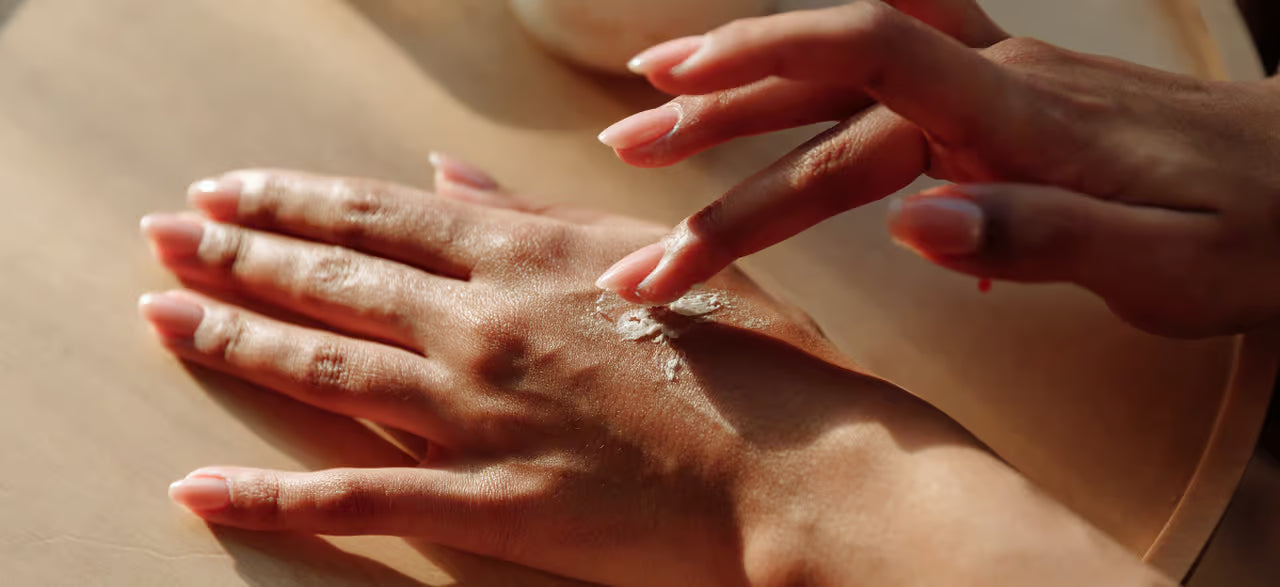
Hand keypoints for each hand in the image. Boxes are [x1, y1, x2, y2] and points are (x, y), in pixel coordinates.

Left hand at [141, 157, 1170, 585]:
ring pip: (324, 370)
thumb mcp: (646, 256)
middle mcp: (485, 325)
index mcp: (527, 258)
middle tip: (162, 234)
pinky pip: (358, 500)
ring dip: (230, 338)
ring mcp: (480, 415)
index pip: (379, 218)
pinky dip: (271, 498)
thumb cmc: (745, 358)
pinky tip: (199, 491)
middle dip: (235, 252)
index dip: (292, 199)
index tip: (228, 189)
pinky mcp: (490, 504)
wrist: (800, 465)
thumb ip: (534, 216)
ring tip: (159, 314)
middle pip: (332, 280)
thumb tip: (446, 177)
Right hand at [594, 0, 1279, 337]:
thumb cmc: (1252, 233)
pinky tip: (788, 100)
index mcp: (1019, 117)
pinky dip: (822, 85)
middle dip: (719, 116)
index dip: (762, 62)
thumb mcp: (1167, 265)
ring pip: (847, 77)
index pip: (867, 57)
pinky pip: (893, 74)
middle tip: (625, 146)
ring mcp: (997, 86)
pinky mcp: (1005, 102)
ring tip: (662, 106)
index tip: (671, 94)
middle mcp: (994, 85)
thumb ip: (1040, 238)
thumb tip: (915, 220)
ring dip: (750, 94)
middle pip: (830, 78)